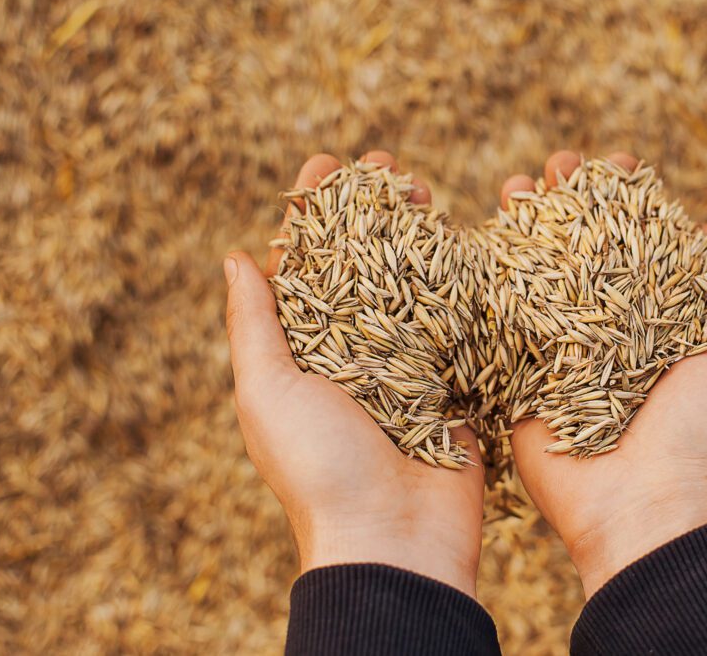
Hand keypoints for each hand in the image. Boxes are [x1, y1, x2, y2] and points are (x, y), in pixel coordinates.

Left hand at [225, 151, 484, 596]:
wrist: (394, 541)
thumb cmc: (319, 469)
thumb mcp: (268, 392)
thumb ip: (255, 325)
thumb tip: (235, 256)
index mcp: (303, 352)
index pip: (306, 266)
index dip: (315, 213)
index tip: (328, 165)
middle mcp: (353, 353)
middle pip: (363, 265)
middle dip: (374, 213)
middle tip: (392, 170)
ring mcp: (407, 366)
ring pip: (412, 285)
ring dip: (419, 236)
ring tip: (430, 194)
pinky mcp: (453, 383)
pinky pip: (458, 324)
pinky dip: (463, 284)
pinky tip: (471, 243)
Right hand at [502, 150, 706, 597]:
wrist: (647, 503)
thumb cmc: (701, 429)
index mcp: (653, 322)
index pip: (634, 245)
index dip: (624, 202)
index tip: (615, 166)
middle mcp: (603, 329)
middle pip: (579, 249)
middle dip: (568, 202)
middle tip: (560, 165)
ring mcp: (557, 349)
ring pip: (534, 272)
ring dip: (524, 223)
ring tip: (519, 184)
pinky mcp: (516, 374)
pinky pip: (497, 316)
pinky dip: (486, 273)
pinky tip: (481, 231)